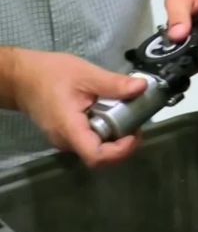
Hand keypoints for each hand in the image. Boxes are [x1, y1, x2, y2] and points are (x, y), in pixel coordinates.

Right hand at [12, 49, 146, 167]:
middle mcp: (67, 142)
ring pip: (97, 150)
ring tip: (126, 117)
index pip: (96, 157)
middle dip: (123, 144)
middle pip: (100, 156)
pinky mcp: (68, 136)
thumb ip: (114, 84)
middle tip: (136, 123)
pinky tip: (111, 115)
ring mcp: (66, 141)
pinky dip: (105, 132)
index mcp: (70, 129)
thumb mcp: (85, 74)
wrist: (20, 77)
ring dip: (116, 139)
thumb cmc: (48, 74)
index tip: (134, 134)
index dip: (120, 152)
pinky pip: (91, 141)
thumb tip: (142, 87)